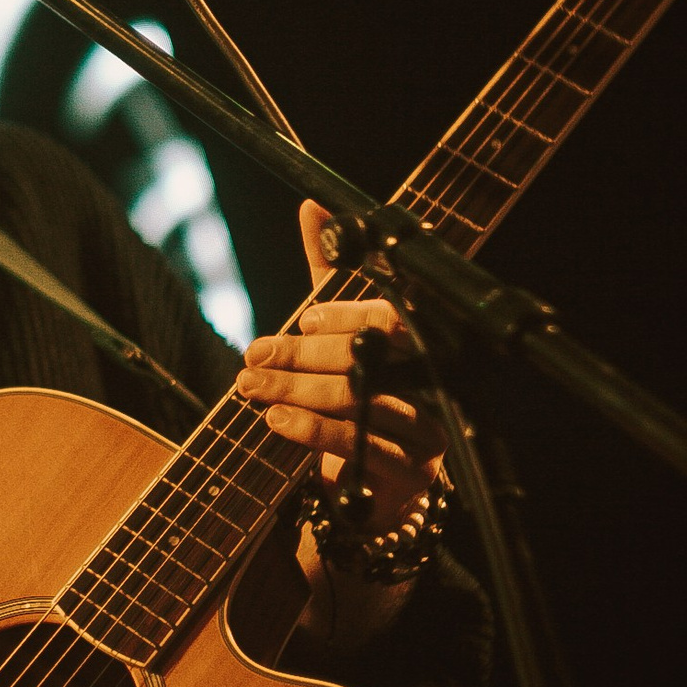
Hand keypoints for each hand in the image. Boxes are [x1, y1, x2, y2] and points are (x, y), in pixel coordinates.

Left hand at [232, 202, 447, 521]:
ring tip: (253, 387)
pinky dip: (312, 430)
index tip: (300, 321)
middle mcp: (434, 381)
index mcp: (420, 340)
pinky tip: (277, 420)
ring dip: (297, 392)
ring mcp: (429, 429)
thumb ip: (327, 271)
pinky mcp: (413, 471)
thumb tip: (312, 206)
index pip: (387, 318)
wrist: (380, 480)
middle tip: (253, 358)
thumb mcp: (340, 329)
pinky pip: (360, 446)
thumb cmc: (360, 390)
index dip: (342, 316)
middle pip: (368, 359)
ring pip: (359, 401)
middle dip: (301, 357)